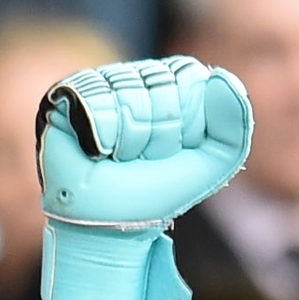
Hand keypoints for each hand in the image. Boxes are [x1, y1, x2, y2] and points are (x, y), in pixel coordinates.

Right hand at [37, 55, 252, 299]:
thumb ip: (233, 126)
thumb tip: (223, 78)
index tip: (171, 151)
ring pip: (127, 94)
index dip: (186, 122)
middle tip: (142, 159)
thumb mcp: (209, 165)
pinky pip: (93, 99)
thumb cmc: (154, 193)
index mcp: (166, 85)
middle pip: (159, 85)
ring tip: (118, 158)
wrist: (109, 223)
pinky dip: (103, 136)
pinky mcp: (65, 96)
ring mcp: (97, 84)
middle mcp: (132, 77)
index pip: (188, 76)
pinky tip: (98, 152)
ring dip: (130, 141)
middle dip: (159, 135)